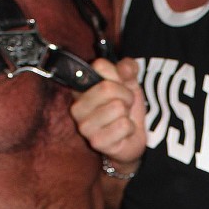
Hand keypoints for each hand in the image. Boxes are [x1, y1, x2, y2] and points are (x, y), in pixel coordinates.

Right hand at [70, 56, 146, 171]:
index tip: (119, 85)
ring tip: (122, 118)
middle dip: (126, 96)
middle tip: (124, 105)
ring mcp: (84, 126)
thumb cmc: (125, 107)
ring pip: (118, 107)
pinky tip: (123, 132)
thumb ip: (128, 69)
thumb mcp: (129, 83)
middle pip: (107, 87)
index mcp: (80, 88)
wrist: (131, 137)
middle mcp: (77, 107)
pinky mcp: (96, 142)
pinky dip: (130, 128)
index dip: (118, 75)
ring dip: (127, 113)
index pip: (100, 66)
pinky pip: (124, 125)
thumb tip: (125, 69)